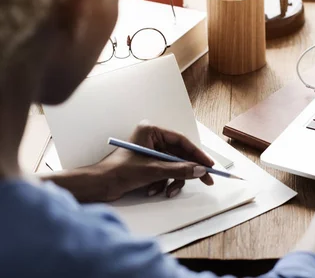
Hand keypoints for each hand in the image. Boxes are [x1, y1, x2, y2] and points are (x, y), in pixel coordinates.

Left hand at [92, 123, 214, 201]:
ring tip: (167, 191)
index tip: (209, 165)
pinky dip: (163, 183)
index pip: (181, 141)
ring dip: (172, 180)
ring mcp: (150, 152)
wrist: (98, 186)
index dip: (197, 154)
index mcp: (151, 131)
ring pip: (174, 166)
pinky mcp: (147, 165)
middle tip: (206, 180)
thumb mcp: (153, 170)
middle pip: (180, 155)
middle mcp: (152, 139)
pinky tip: (153, 191)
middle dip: (188, 171)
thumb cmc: (118, 171)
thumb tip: (200, 170)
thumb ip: (179, 169)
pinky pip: (165, 173)